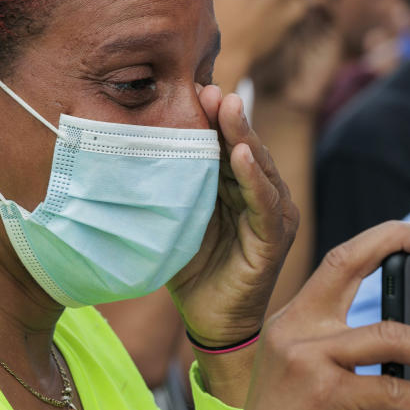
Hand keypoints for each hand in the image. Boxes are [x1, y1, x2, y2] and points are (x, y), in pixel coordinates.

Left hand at [168, 85, 295, 347]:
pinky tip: (240, 154)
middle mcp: (260, 195)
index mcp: (235, 188)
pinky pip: (265, 201)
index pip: (225, 145)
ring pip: (257, 166)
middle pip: (243, 147)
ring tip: (226, 107)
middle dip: (226, 117)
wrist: (209, 321)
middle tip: (207, 88)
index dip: (210, 118)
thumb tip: (133, 149)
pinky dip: (253, 177)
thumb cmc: (193, 270)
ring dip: (242, 136)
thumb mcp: (177, 220)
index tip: (190, 88)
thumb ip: (170, 187)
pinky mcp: (276, 238)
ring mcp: (273, 214)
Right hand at [189, 221, 409, 409]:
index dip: (379, 240)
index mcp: (292, 324)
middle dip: (395, 243)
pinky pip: (392, 390)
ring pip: (390, 337)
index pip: (335, 263)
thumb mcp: (330, 398)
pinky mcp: (324, 397)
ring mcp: (306, 361)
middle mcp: (294, 332)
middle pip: (349, 267)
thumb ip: (383, 391)